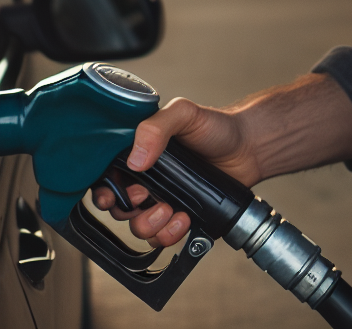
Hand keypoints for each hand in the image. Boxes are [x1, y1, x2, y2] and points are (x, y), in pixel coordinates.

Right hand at [92, 96, 252, 247]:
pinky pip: (162, 237)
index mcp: (140, 152)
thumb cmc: (216, 127)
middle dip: (128, 209)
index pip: (107, 176)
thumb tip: (135, 158)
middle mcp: (148, 178)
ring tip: (170, 209)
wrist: (249, 148)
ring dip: (149, 225)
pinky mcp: (180, 216)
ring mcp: (163, 199)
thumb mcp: (185, 114)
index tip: (110, 196)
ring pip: (138, 227)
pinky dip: (169, 234)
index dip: (103, 191)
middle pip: (119, 207)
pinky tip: (184, 218)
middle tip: (146, 198)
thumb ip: (157, 126)